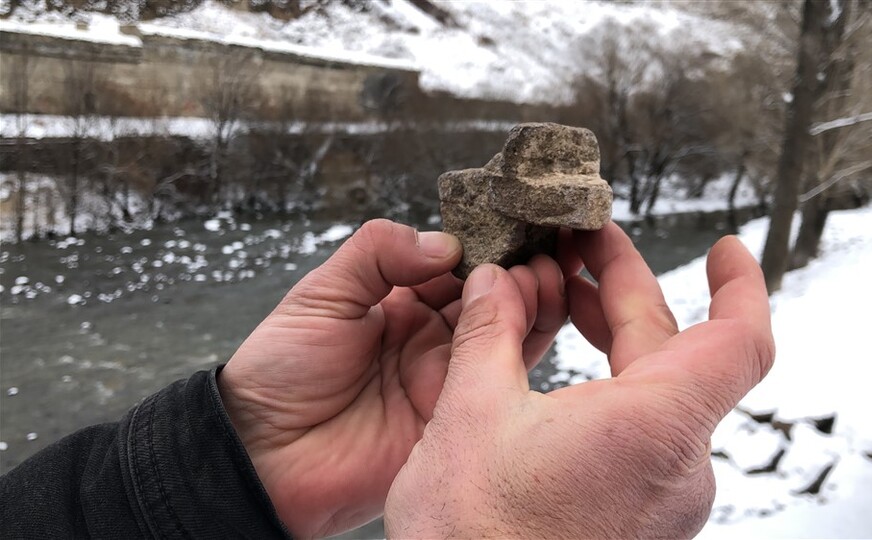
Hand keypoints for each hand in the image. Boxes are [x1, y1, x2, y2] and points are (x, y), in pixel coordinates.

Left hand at [216, 219, 569, 537]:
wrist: (266, 456)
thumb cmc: (280, 372)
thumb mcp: (322, 294)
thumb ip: (378, 254)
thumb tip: (446, 243)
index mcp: (397, 304)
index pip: (455, 265)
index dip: (484, 243)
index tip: (513, 221)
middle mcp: (430, 337)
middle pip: (489, 295)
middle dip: (516, 266)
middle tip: (542, 243)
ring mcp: (448, 375)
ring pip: (506, 330)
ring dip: (531, 297)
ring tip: (546, 269)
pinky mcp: (460, 414)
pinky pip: (504, 375)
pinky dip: (528, 339)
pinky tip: (539, 307)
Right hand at [385, 222, 774, 537]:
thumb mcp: (470, 415)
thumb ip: (491, 332)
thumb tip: (494, 282)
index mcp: (654, 430)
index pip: (739, 340)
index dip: (741, 284)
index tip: (728, 250)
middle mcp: (678, 469)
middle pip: (678, 354)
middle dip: (628, 294)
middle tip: (585, 249)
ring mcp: (664, 500)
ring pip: (656, 395)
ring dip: (612, 342)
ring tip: (558, 302)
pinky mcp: (642, 520)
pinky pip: (642, 436)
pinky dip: (608, 391)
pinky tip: (557, 375)